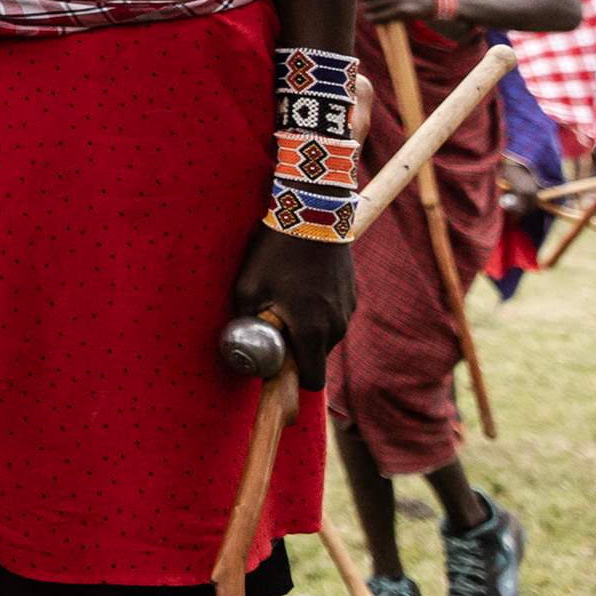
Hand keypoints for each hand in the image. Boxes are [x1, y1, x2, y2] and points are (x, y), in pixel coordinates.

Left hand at [229, 219, 357, 385]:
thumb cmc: (275, 254)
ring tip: (287, 296)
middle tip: (274, 321)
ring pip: (325, 335)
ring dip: (307, 327)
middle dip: (297, 348)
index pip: (312, 381)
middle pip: (316, 356)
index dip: (293, 379)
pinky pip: (333, 315)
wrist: (313, 214)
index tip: (276, 367)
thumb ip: (248, 323)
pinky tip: (302, 284)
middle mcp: (337, 327)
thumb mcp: (248, 288)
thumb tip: (244, 347)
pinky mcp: (352, 295)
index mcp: (313, 332)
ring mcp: (348, 310)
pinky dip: (318, 310)